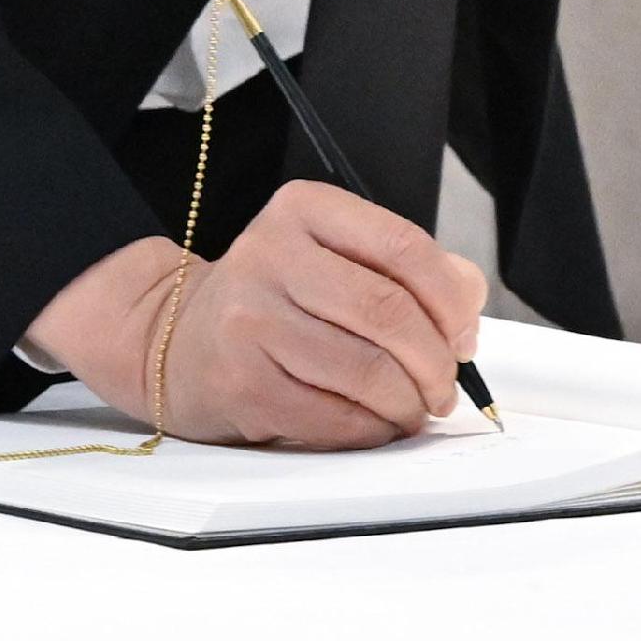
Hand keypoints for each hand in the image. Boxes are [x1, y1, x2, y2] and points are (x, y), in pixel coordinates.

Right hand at [25, 180, 486, 448]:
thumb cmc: (271, 301)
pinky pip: (331, 416)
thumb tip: (468, 306)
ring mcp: (249, 320)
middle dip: (435, 362)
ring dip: (408, 403)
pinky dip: (371, 429)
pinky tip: (375, 424)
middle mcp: (269, 255)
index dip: (451, 300)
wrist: (172, 340)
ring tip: (413, 409)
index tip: (465, 335)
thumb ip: (408, 271)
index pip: (403, 246)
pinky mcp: (240, 383)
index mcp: (303, 211)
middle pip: (388, 312)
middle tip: (445, 386)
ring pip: (366, 370)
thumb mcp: (333, 258)